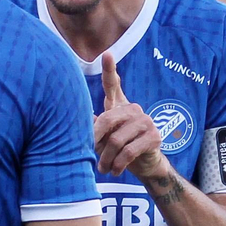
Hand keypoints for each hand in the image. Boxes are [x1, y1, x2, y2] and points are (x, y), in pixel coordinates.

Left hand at [94, 52, 163, 177]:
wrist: (145, 165)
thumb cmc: (120, 148)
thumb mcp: (104, 136)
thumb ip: (94, 127)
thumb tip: (72, 120)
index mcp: (120, 106)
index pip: (113, 86)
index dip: (110, 70)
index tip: (107, 54)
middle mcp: (134, 109)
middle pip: (107, 120)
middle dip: (95, 141)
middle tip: (91, 156)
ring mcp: (146, 121)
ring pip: (116, 140)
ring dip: (106, 158)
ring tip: (103, 169)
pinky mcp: (154, 137)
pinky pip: (129, 151)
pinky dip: (118, 164)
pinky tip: (115, 171)